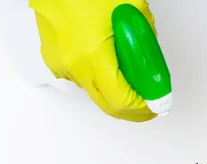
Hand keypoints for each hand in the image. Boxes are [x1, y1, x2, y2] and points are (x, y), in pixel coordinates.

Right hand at [29, 0, 155, 121]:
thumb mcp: (132, 8)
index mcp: (93, 52)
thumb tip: (149, 61)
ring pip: (92, 90)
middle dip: (129, 109)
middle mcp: (74, 63)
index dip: (140, 108)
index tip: (153, 105)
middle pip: (105, 103)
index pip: (120, 99)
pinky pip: (78, 76)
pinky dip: (94, 73)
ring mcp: (60, 63)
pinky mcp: (53, 59)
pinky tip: (102, 57)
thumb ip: (144, 38)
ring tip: (125, 74)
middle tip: (146, 105)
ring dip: (111, 89)